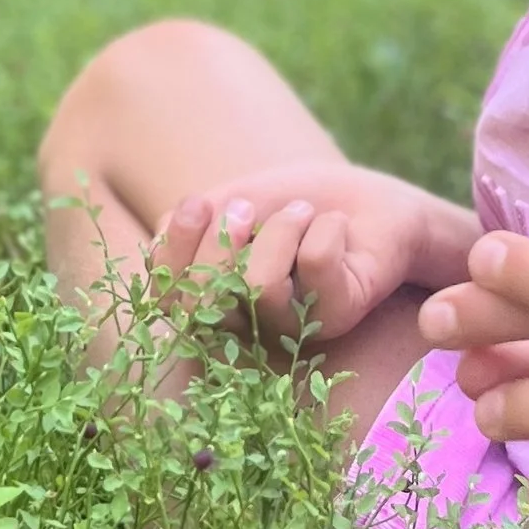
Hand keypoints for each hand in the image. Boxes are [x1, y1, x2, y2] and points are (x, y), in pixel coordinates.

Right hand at [149, 161, 460, 346]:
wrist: (368, 200)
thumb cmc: (295, 202)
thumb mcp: (233, 204)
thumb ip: (192, 226)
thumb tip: (160, 237)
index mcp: (213, 301)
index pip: (167, 297)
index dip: (172, 252)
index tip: (196, 203)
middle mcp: (247, 325)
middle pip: (202, 305)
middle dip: (219, 244)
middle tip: (247, 206)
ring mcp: (292, 328)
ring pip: (260, 286)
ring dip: (281, 229)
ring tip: (303, 212)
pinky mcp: (336, 316)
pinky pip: (315, 264)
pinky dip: (323, 226)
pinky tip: (335, 225)